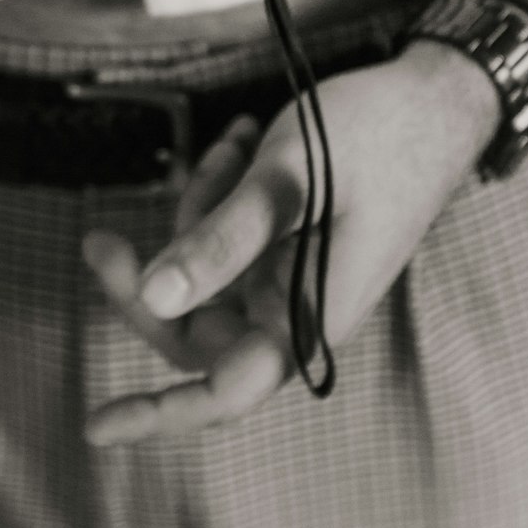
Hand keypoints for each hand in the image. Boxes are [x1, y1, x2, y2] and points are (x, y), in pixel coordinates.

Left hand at [82, 41, 500, 442]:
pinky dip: (220, 194)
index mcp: (307, 315)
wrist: (432, 102)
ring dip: (199, 211)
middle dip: (150, 280)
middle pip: (191, 325)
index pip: (225, 388)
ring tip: (235, 148)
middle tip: (101, 241)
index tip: (95, 426)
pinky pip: (225, 241)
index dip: (160, 411)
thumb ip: (221, 242)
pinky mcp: (285, 250)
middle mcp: (296, 309)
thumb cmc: (372, 139)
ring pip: (202, 275)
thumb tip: (155, 299)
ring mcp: (290, 280)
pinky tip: (242, 144)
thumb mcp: (287, 182)